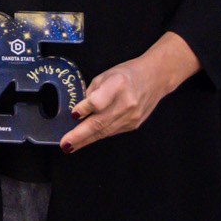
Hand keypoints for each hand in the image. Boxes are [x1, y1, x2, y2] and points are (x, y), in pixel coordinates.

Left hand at [59, 33, 196, 152]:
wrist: (155, 78)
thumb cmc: (127, 74)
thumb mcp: (105, 75)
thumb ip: (91, 93)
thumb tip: (78, 112)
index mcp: (118, 84)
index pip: (99, 101)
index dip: (85, 108)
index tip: (74, 115)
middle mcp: (127, 102)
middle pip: (100, 122)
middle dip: (80, 135)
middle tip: (65, 144)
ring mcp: (132, 116)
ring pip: (104, 131)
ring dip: (85, 140)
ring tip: (70, 146)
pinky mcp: (133, 125)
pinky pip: (111, 132)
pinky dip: (97, 136)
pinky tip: (85, 139)